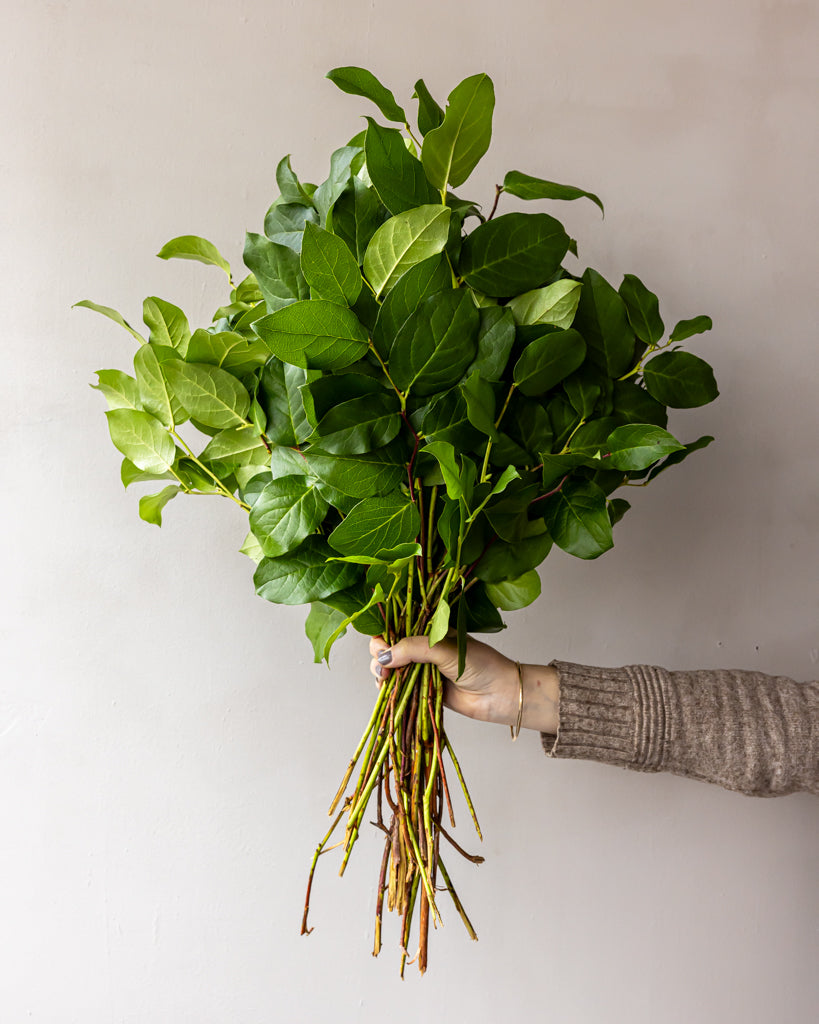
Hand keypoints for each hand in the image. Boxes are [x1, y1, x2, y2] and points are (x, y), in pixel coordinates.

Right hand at [368, 634, 559, 734]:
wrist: (500, 694)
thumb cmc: (480, 664)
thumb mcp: (444, 649)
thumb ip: (413, 649)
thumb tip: (384, 657)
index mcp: (430, 629)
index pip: (398, 625)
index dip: (385, 633)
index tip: (381, 644)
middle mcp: (423, 647)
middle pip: (389, 646)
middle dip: (380, 654)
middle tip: (383, 665)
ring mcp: (421, 668)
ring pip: (390, 667)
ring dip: (381, 671)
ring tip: (384, 678)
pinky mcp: (421, 689)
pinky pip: (398, 686)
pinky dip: (388, 687)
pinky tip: (386, 688)